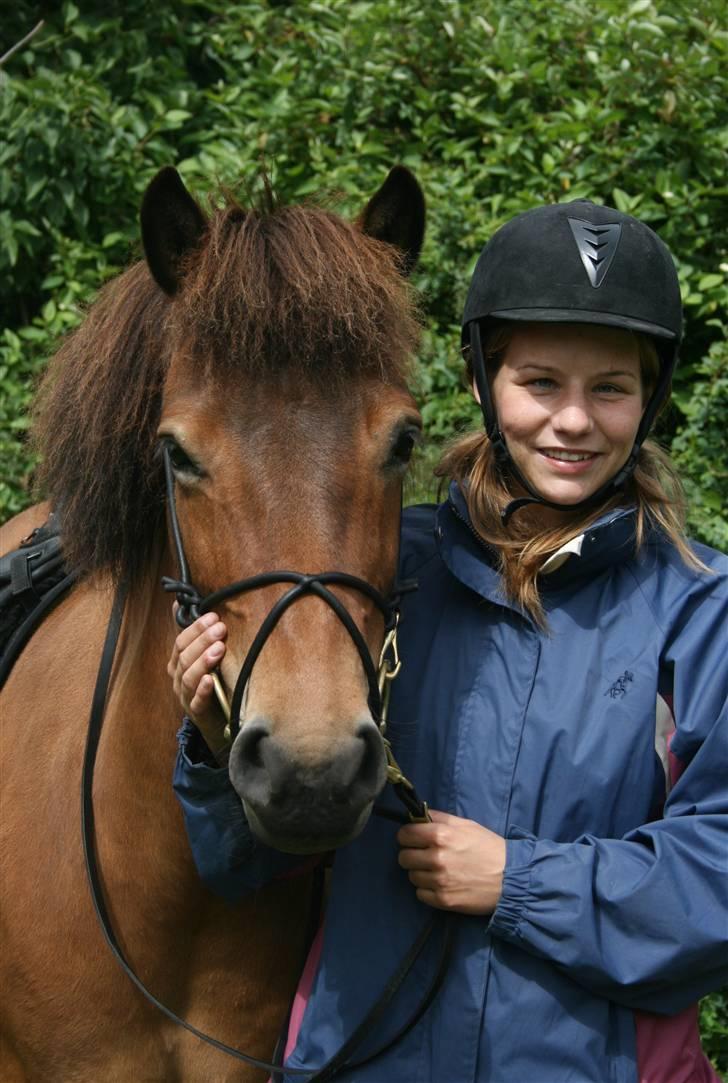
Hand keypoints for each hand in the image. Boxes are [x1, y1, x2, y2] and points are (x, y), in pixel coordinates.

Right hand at [167, 609, 228, 749]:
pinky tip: (210, 680)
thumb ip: (192, 633)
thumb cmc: (212, 683)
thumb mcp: (202, 657)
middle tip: (220, 628)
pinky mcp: (197, 714)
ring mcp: (186, 697)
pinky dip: (202, 691)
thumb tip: (177, 603)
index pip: (180, 642)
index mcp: (178, 664)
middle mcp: (178, 679)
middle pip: (184, 657)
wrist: (219, 721)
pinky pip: (196, 702)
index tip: (214, 616)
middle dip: (202, 641)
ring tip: (219, 649)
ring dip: (203, 661)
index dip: (196, 629)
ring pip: (188, 678)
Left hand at [397, 810, 505, 914]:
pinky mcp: (443, 900)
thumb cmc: (489, 848)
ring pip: (411, 876)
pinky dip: (428, 890)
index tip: (412, 839)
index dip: (407, 836)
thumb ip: (439, 818)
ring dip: (421, 873)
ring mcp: (439, 881)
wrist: (511, 878)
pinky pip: (420, 894)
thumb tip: (416, 815)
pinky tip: (442, 884)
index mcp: (441, 835)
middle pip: (404, 857)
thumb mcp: (466, 825)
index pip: (404, 835)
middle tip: (425, 856)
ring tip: (438, 871)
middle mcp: (436, 858)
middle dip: (412, 855)